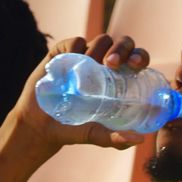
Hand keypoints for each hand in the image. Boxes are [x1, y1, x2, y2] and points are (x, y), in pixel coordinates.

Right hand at [10, 35, 149, 152]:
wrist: (40, 126)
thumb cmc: (74, 130)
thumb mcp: (96, 135)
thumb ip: (115, 139)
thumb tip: (140, 140)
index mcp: (121, 80)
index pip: (137, 60)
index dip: (139, 57)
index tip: (135, 65)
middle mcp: (106, 66)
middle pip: (124, 44)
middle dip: (122, 48)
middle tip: (111, 64)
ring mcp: (85, 58)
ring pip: (103, 40)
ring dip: (101, 47)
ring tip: (94, 63)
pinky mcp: (63, 54)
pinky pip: (75, 42)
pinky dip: (77, 45)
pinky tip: (74, 57)